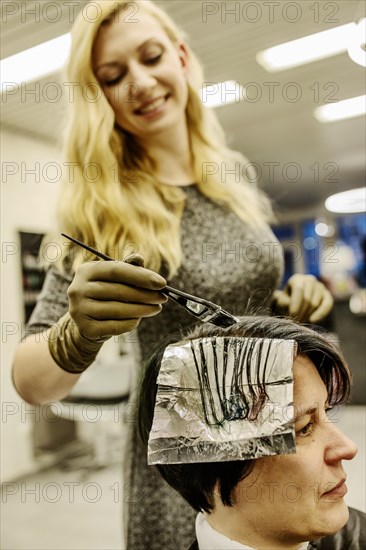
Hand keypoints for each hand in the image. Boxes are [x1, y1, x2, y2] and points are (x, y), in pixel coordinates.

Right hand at [48, 254, 166, 372]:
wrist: (86, 322)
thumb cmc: (105, 295)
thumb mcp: (113, 279)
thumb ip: (127, 267)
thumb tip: (139, 258)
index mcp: (86, 270)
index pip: (117, 270)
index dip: (141, 276)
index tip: (162, 283)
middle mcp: (78, 288)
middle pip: (119, 291)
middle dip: (146, 295)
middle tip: (163, 298)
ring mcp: (79, 309)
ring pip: (119, 309)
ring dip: (142, 310)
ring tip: (156, 308)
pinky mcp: (86, 328)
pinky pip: (115, 325)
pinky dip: (131, 322)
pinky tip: (139, 319)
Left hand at [272, 274, 332, 322]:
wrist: (295, 304)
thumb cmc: (286, 301)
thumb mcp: (281, 301)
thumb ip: (283, 301)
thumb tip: (289, 304)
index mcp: (297, 279)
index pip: (299, 289)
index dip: (295, 303)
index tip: (292, 315)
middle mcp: (310, 280)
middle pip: (307, 298)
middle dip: (300, 312)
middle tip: (295, 322)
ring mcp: (320, 287)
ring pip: (315, 303)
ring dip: (307, 315)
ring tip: (300, 321)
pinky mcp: (327, 296)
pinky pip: (327, 305)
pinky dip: (320, 314)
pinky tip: (312, 320)